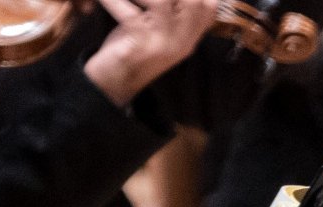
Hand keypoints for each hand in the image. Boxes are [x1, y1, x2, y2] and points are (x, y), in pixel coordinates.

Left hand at [85, 0, 220, 104]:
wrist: (113, 83)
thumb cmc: (131, 51)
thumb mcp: (154, 31)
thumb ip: (166, 12)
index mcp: (189, 38)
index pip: (209, 7)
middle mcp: (182, 42)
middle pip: (193, 2)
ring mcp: (163, 45)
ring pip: (161, 2)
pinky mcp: (140, 46)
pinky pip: (129, 14)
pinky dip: (112, 2)